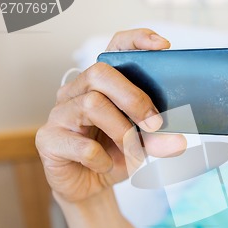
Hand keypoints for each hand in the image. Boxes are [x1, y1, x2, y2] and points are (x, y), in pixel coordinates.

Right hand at [36, 29, 186, 203]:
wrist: (88, 186)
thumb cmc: (114, 156)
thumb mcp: (142, 146)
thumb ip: (158, 139)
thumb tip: (178, 141)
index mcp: (101, 85)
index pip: (113, 49)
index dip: (136, 41)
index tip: (162, 47)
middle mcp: (76, 92)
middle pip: (99, 73)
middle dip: (133, 98)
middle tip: (155, 124)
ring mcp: (60, 114)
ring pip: (91, 104)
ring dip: (122, 131)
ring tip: (133, 151)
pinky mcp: (49, 139)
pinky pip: (83, 145)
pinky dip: (103, 159)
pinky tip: (106, 165)